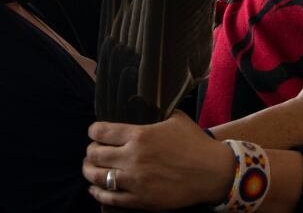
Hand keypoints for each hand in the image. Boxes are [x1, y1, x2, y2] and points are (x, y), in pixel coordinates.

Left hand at [83, 110, 233, 209]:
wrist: (212, 173)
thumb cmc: (195, 143)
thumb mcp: (175, 118)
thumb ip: (155, 112)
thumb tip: (143, 102)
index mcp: (140, 135)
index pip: (101, 131)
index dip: (93, 131)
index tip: (94, 132)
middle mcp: (133, 157)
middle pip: (95, 154)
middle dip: (91, 151)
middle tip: (93, 150)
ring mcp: (135, 181)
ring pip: (97, 176)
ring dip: (90, 170)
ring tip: (90, 168)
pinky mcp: (140, 200)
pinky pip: (109, 198)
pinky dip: (98, 193)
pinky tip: (96, 189)